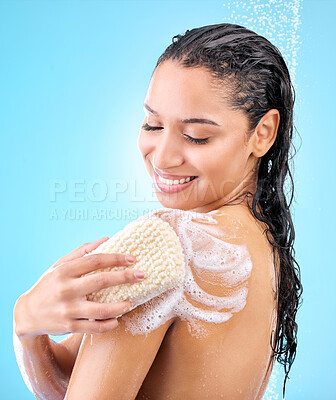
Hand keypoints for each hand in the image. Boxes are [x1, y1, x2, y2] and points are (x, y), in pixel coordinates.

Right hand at [14, 237, 143, 336]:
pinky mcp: (69, 326)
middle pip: (101, 281)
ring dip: (121, 306)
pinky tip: (118, 319)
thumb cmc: (48, 285)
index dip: (116, 258)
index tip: (132, 259)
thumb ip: (82, 252)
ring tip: (133, 302)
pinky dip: (109, 324)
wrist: (27, 314)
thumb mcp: (59, 265)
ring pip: (101, 310)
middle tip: (142, 275)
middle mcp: (66, 289)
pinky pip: (94, 327)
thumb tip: (107, 239)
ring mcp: (68, 310)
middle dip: (125, 277)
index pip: (95, 260)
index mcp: (64, 271)